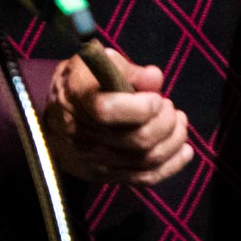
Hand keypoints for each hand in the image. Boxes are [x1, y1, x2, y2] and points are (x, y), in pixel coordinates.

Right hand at [42, 50, 192, 186]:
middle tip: (169, 107)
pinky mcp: (104, 176)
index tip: (156, 97)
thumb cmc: (83, 83)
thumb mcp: (99, 62)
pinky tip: (184, 150)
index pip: (108, 111)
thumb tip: (155, 78)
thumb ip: (129, 69)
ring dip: (174, 141)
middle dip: (165, 122)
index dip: (140, 107)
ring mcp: (94, 160)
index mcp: (78, 99)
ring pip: (146, 160)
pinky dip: (171, 166)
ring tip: (178, 122)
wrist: (55, 116)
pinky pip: (145, 178)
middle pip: (136, 140)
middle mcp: (83, 134)